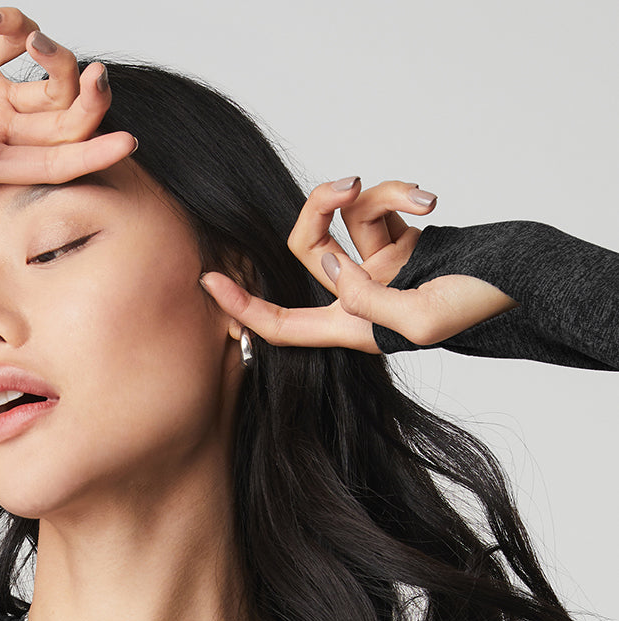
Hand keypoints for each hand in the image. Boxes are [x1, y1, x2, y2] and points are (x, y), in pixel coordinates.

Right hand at [0, 8, 135, 193]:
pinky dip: (15, 23)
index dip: (92, 155)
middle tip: (99, 76)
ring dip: (58, 58)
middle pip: (65, 122)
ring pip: (49, 80)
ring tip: (35, 39)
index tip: (128, 143)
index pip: (53, 165)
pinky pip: (15, 39)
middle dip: (90, 102)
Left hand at [200, 177, 517, 354]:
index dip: (242, 309)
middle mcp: (353, 294)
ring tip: (422, 199)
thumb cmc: (471, 311)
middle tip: (347, 186)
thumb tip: (331, 264)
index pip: (280, 324)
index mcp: (349, 327)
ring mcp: (375, 264)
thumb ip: (364, 297)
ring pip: (347, 214)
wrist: (517, 282)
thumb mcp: (415, 321)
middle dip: (317, 208)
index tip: (209, 282)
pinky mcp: (399, 236)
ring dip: (379, 194)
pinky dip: (401, 191)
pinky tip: (431, 202)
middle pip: (305, 247)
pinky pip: (378, 201)